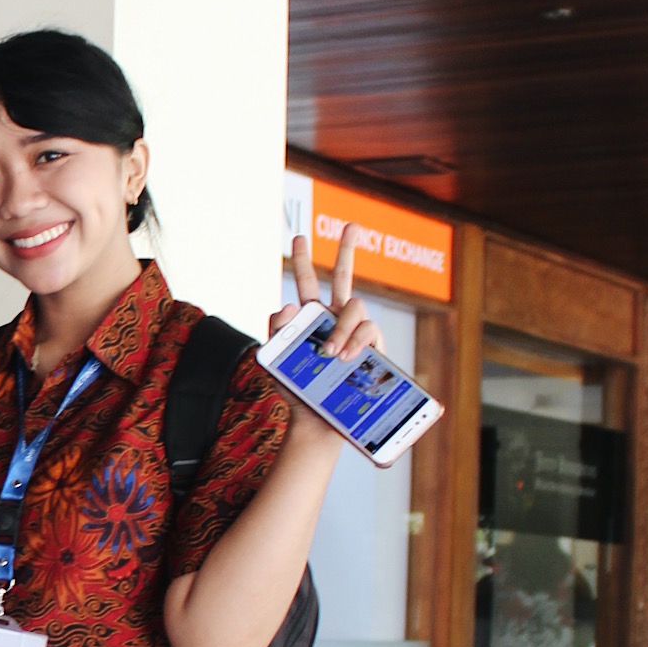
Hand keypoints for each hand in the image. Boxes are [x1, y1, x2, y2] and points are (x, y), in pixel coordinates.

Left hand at [272, 224, 382, 458]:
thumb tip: (287, 306)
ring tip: (329, 352)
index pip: (308, 283)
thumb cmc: (297, 391)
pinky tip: (344, 356)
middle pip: (344, 277)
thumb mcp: (276, 360)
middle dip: (348, 249)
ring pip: (355, 307)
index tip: (299, 236)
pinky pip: (369, 332)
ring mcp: (356, 332)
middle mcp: (336, 319)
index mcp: (312, 318)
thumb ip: (276, 331)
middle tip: (353, 225)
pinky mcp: (372, 349)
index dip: (302, 260)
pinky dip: (355, 340)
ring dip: (342, 326)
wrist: (316, 422)